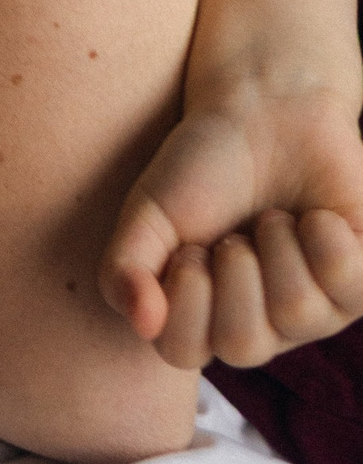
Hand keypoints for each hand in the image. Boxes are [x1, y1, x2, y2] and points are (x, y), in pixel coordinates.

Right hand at [101, 0, 362, 367]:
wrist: (265, 113)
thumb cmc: (203, 166)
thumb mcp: (147, 213)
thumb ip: (124, 270)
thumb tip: (142, 322)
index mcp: (203, 319)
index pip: (183, 351)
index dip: (183, 293)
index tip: (187, 246)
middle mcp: (262, 327)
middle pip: (245, 343)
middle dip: (233, 269)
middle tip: (234, 234)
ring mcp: (316, 312)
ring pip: (299, 312)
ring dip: (277, 244)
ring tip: (273, 218)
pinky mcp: (360, 284)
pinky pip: (348, 284)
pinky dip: (323, 236)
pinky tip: (313, 217)